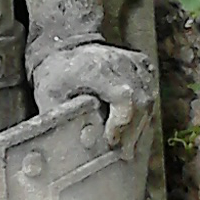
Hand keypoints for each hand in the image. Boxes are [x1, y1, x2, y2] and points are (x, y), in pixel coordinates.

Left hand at [32, 42, 155, 152]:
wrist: (65, 46)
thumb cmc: (56, 75)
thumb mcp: (48, 97)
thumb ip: (61, 120)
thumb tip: (73, 146)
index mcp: (95, 68)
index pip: (123, 96)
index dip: (122, 122)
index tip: (111, 140)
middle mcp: (118, 62)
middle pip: (140, 101)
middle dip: (133, 132)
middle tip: (123, 153)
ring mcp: (133, 61)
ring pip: (148, 99)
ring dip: (140, 125)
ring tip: (128, 145)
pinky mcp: (142, 64)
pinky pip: (151, 92)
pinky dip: (144, 111)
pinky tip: (134, 126)